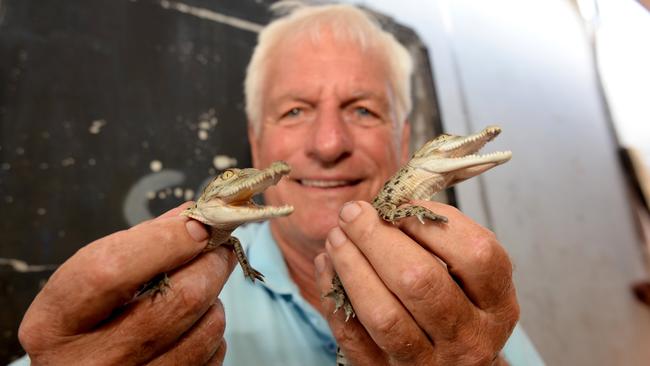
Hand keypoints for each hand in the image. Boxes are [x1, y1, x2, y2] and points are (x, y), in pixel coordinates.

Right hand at [18, 203, 236, 364]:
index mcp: (55, 324)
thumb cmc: (80, 325)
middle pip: (178, 299)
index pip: (113, 271)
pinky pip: (214, 354)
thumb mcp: (85, 283)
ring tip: (198, 287)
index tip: (197, 223)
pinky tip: (192, 324)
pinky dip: (211, 330)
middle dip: (209, 262)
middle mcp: (92, 364)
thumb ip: (138, 244)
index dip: (165, 241)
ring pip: (206, 327)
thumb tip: (192, 216)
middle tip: (217, 246)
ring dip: (213, 298)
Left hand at [315, 200, 518, 364]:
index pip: (476, 255)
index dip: (432, 222)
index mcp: (497, 305)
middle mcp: (470, 338)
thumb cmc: (456, 309)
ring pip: (384, 314)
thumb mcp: (469, 278)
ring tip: (336, 237)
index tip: (399, 205)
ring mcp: (431, 364)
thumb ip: (441, 241)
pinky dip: (334, 297)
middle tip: (353, 213)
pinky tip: (327, 266)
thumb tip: (389, 203)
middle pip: (421, 280)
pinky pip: (354, 338)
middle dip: (377, 238)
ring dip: (352, 266)